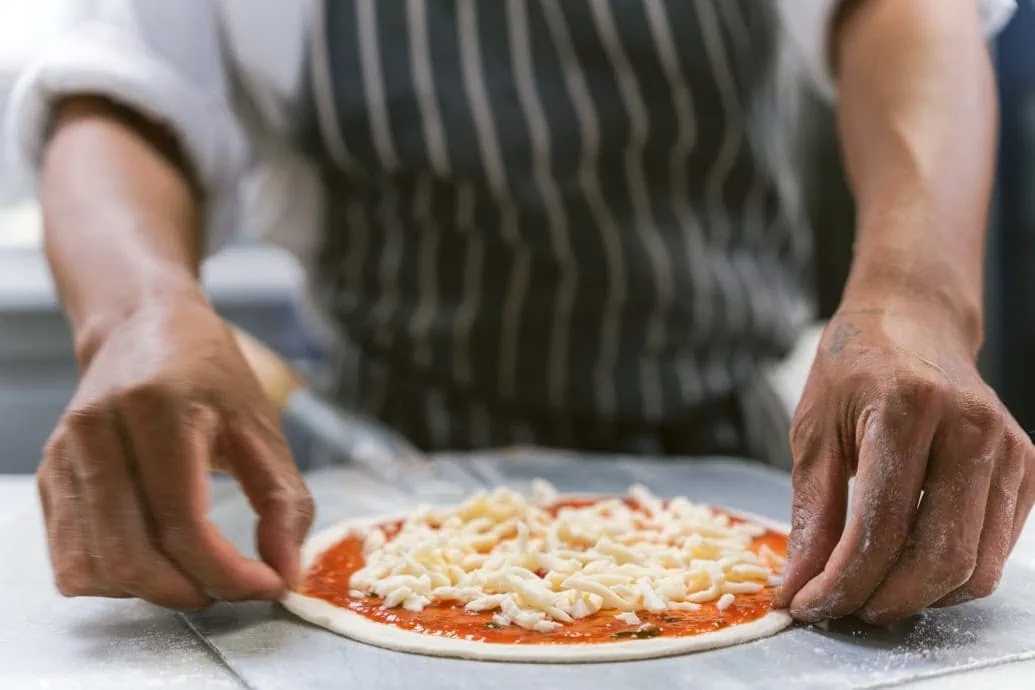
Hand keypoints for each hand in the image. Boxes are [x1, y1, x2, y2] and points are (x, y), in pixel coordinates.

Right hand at [37, 296, 314, 609]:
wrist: (142, 326)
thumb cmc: (207, 372)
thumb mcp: (262, 426)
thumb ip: (284, 501)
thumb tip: (287, 571)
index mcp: (156, 408)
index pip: (182, 522)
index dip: (228, 572)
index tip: (267, 584)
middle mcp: (97, 432)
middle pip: (131, 555)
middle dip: (192, 590)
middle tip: (234, 587)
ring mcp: (64, 456)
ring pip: (95, 567)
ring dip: (154, 590)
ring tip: (199, 573)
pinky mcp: (49, 477)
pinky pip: (71, 558)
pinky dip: (118, 579)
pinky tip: (158, 560)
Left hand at [776, 306, 1034, 624]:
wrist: (913, 320)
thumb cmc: (854, 369)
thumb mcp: (813, 430)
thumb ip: (812, 512)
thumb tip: (800, 583)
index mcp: (905, 409)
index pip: (879, 527)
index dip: (840, 581)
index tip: (808, 604)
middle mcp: (968, 428)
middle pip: (936, 557)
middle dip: (881, 599)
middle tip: (840, 608)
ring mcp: (1007, 448)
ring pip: (974, 565)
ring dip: (918, 598)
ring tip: (870, 592)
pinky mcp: (1025, 467)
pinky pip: (995, 551)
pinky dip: (950, 577)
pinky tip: (909, 568)